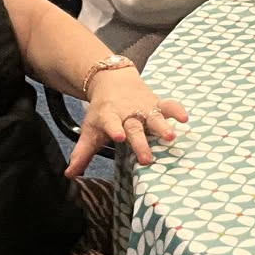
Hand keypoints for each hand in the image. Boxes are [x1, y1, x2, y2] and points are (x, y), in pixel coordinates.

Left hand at [66, 66, 188, 173]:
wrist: (111, 79)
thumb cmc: (102, 111)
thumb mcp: (90, 129)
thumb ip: (82, 153)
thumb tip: (69, 174)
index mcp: (109, 117)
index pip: (110, 123)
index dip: (114, 129)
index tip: (118, 137)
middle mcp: (127, 113)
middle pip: (134, 128)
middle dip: (141, 142)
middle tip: (147, 159)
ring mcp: (143, 108)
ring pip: (154, 117)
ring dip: (163, 126)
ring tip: (170, 137)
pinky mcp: (156, 104)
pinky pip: (168, 106)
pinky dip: (176, 110)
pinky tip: (185, 118)